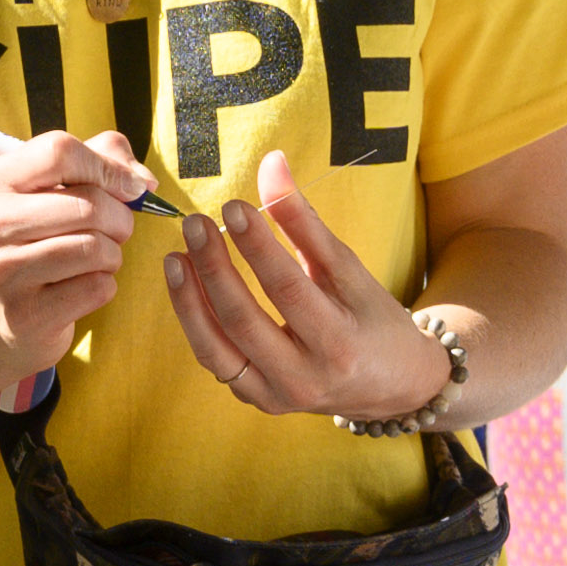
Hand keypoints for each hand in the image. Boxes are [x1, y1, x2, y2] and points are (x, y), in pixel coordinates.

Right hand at [0, 133, 146, 403]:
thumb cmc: (36, 238)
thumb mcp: (54, 187)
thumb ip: (102, 158)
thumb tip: (142, 181)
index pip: (60, 152)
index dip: (108, 167)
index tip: (130, 187)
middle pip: (88, 205)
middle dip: (120, 218)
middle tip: (116, 230)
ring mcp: (3, 271)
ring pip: (95, 249)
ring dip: (113, 254)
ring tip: (97, 258)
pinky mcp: (25, 314)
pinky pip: (96, 288)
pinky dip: (105, 285)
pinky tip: (82, 286)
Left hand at [164, 153, 450, 422]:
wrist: (391, 386)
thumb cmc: (372, 320)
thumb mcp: (350, 270)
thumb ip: (305, 222)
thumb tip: (272, 164)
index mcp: (338, 343)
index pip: (287, 289)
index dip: (257, 246)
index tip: (233, 206)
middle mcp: (305, 379)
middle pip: (243, 321)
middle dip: (213, 268)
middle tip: (195, 224)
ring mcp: (276, 397)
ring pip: (216, 350)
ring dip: (189, 301)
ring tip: (175, 258)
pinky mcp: (258, 401)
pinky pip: (216, 361)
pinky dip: (197, 324)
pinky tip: (188, 287)